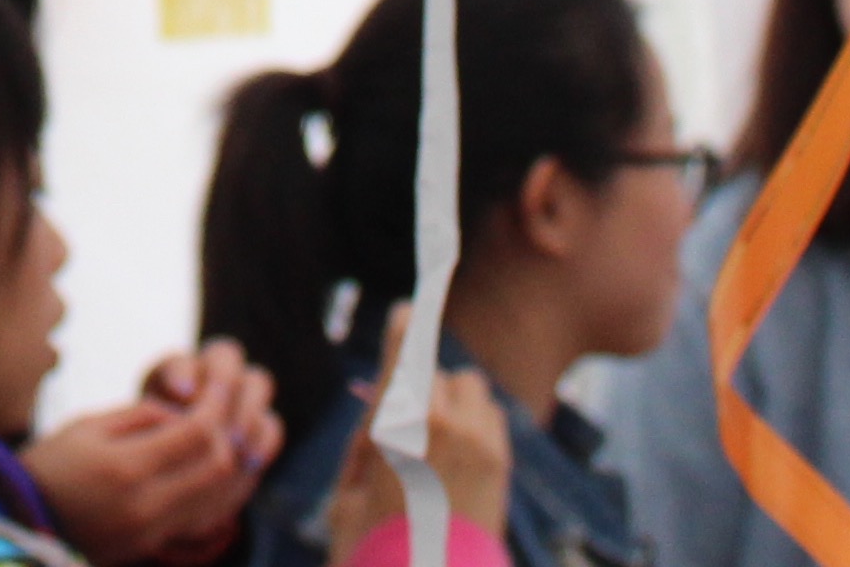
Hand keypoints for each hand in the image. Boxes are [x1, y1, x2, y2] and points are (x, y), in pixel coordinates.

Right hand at [24, 359, 271, 566]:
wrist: (22, 522)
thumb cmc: (50, 464)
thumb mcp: (88, 425)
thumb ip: (141, 416)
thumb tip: (185, 414)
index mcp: (126, 467)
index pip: (197, 433)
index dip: (215, 405)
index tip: (217, 386)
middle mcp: (145, 505)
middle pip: (217, 467)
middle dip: (229, 433)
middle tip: (224, 411)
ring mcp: (150, 532)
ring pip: (217, 497)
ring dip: (228, 466)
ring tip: (221, 437)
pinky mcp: (150, 546)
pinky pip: (200, 518)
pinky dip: (213, 492)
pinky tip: (207, 471)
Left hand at [136, 339, 284, 475]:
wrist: (170, 481)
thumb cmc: (147, 457)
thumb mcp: (137, 439)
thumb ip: (147, 423)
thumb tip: (167, 416)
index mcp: (175, 370)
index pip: (182, 360)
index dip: (183, 372)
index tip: (180, 394)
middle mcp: (211, 371)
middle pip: (226, 355)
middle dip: (221, 383)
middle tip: (212, 417)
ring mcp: (241, 394)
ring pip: (257, 382)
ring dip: (246, 411)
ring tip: (232, 444)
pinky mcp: (261, 426)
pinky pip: (271, 424)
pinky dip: (263, 441)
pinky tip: (249, 463)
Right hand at [316, 313, 516, 560]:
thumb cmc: (375, 550)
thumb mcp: (348, 496)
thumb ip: (365, 444)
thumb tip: (380, 410)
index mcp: (395, 427)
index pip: (403, 357)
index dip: (404, 330)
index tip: (409, 307)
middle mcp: (441, 424)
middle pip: (433, 374)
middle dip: (418, 392)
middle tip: (403, 432)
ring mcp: (478, 442)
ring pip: (469, 390)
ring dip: (454, 403)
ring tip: (438, 448)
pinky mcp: (500, 462)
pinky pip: (490, 417)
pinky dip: (475, 424)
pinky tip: (460, 461)